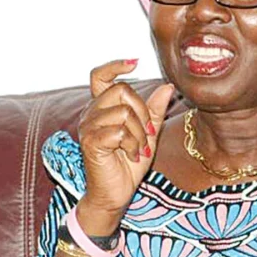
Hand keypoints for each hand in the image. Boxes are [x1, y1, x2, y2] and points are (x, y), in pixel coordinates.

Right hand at [76, 59, 173, 232]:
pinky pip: (119, 131)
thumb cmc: (129, 163)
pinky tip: (131, 155)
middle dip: (141, 111)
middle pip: (121, 90)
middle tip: (145, 134)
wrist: (117, 193)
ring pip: (123, 112)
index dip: (115, 65)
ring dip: (139, 132)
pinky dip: (132, 144)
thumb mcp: (148, 133)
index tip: (135, 62)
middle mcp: (91, 114)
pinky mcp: (91, 142)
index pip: (99, 76)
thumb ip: (154, 110)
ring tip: (138, 148)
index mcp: (102, 108)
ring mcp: (88, 127)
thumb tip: (168, 86)